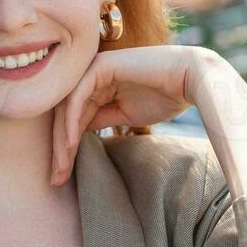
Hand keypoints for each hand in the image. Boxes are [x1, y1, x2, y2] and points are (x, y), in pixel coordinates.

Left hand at [50, 45, 221, 186]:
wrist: (190, 78)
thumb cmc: (165, 95)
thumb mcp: (125, 114)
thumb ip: (100, 120)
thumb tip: (76, 135)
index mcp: (96, 86)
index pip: (72, 120)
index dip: (65, 150)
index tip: (62, 177)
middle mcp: (90, 76)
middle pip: (64, 116)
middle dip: (59, 149)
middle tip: (56, 179)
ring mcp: (93, 70)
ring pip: (66, 109)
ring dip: (62, 141)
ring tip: (62, 167)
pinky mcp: (99, 67)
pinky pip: (77, 98)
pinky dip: (72, 122)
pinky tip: (71, 145)